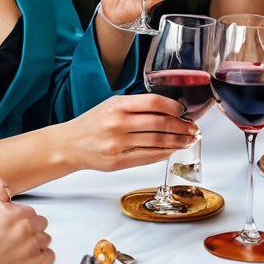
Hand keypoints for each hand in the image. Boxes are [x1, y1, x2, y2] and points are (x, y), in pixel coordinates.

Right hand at [0, 201, 53, 263]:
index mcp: (6, 215)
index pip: (26, 209)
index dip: (21, 219)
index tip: (17, 225)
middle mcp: (21, 228)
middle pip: (39, 222)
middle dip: (31, 230)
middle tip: (20, 240)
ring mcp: (30, 246)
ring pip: (45, 238)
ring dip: (37, 245)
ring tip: (23, 254)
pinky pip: (49, 256)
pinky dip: (42, 260)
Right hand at [61, 93, 198, 171]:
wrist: (71, 144)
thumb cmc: (93, 123)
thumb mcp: (111, 105)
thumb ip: (136, 106)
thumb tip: (167, 110)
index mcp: (117, 105)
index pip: (153, 102)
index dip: (173, 106)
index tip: (182, 110)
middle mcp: (118, 123)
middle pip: (159, 124)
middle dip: (181, 127)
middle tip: (193, 128)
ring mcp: (118, 144)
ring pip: (157, 142)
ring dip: (177, 142)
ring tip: (186, 140)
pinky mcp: (118, 161)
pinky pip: (148, 157)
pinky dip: (163, 153)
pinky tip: (171, 150)